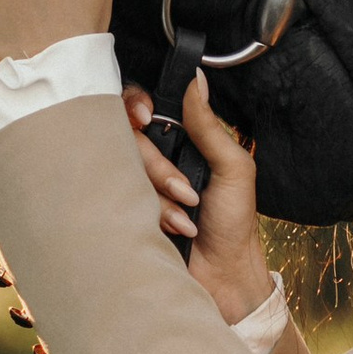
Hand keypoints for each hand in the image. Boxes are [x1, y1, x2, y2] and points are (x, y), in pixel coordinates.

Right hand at [124, 74, 272, 324]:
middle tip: (186, 189)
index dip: (136, 106)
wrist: (224, 274)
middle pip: (128, 139)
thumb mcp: (233, 167)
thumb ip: (209, 124)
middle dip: (158, 166)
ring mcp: (136, 186)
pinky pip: (119, 201)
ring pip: (123, 170)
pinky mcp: (125, 213)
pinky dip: (153, 215)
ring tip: (187, 213)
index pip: (142, 107)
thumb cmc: (233, 222)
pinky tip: (175, 228)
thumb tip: (197, 79)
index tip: (147, 118)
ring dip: (160, 195)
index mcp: (178, 140)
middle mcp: (152, 159)